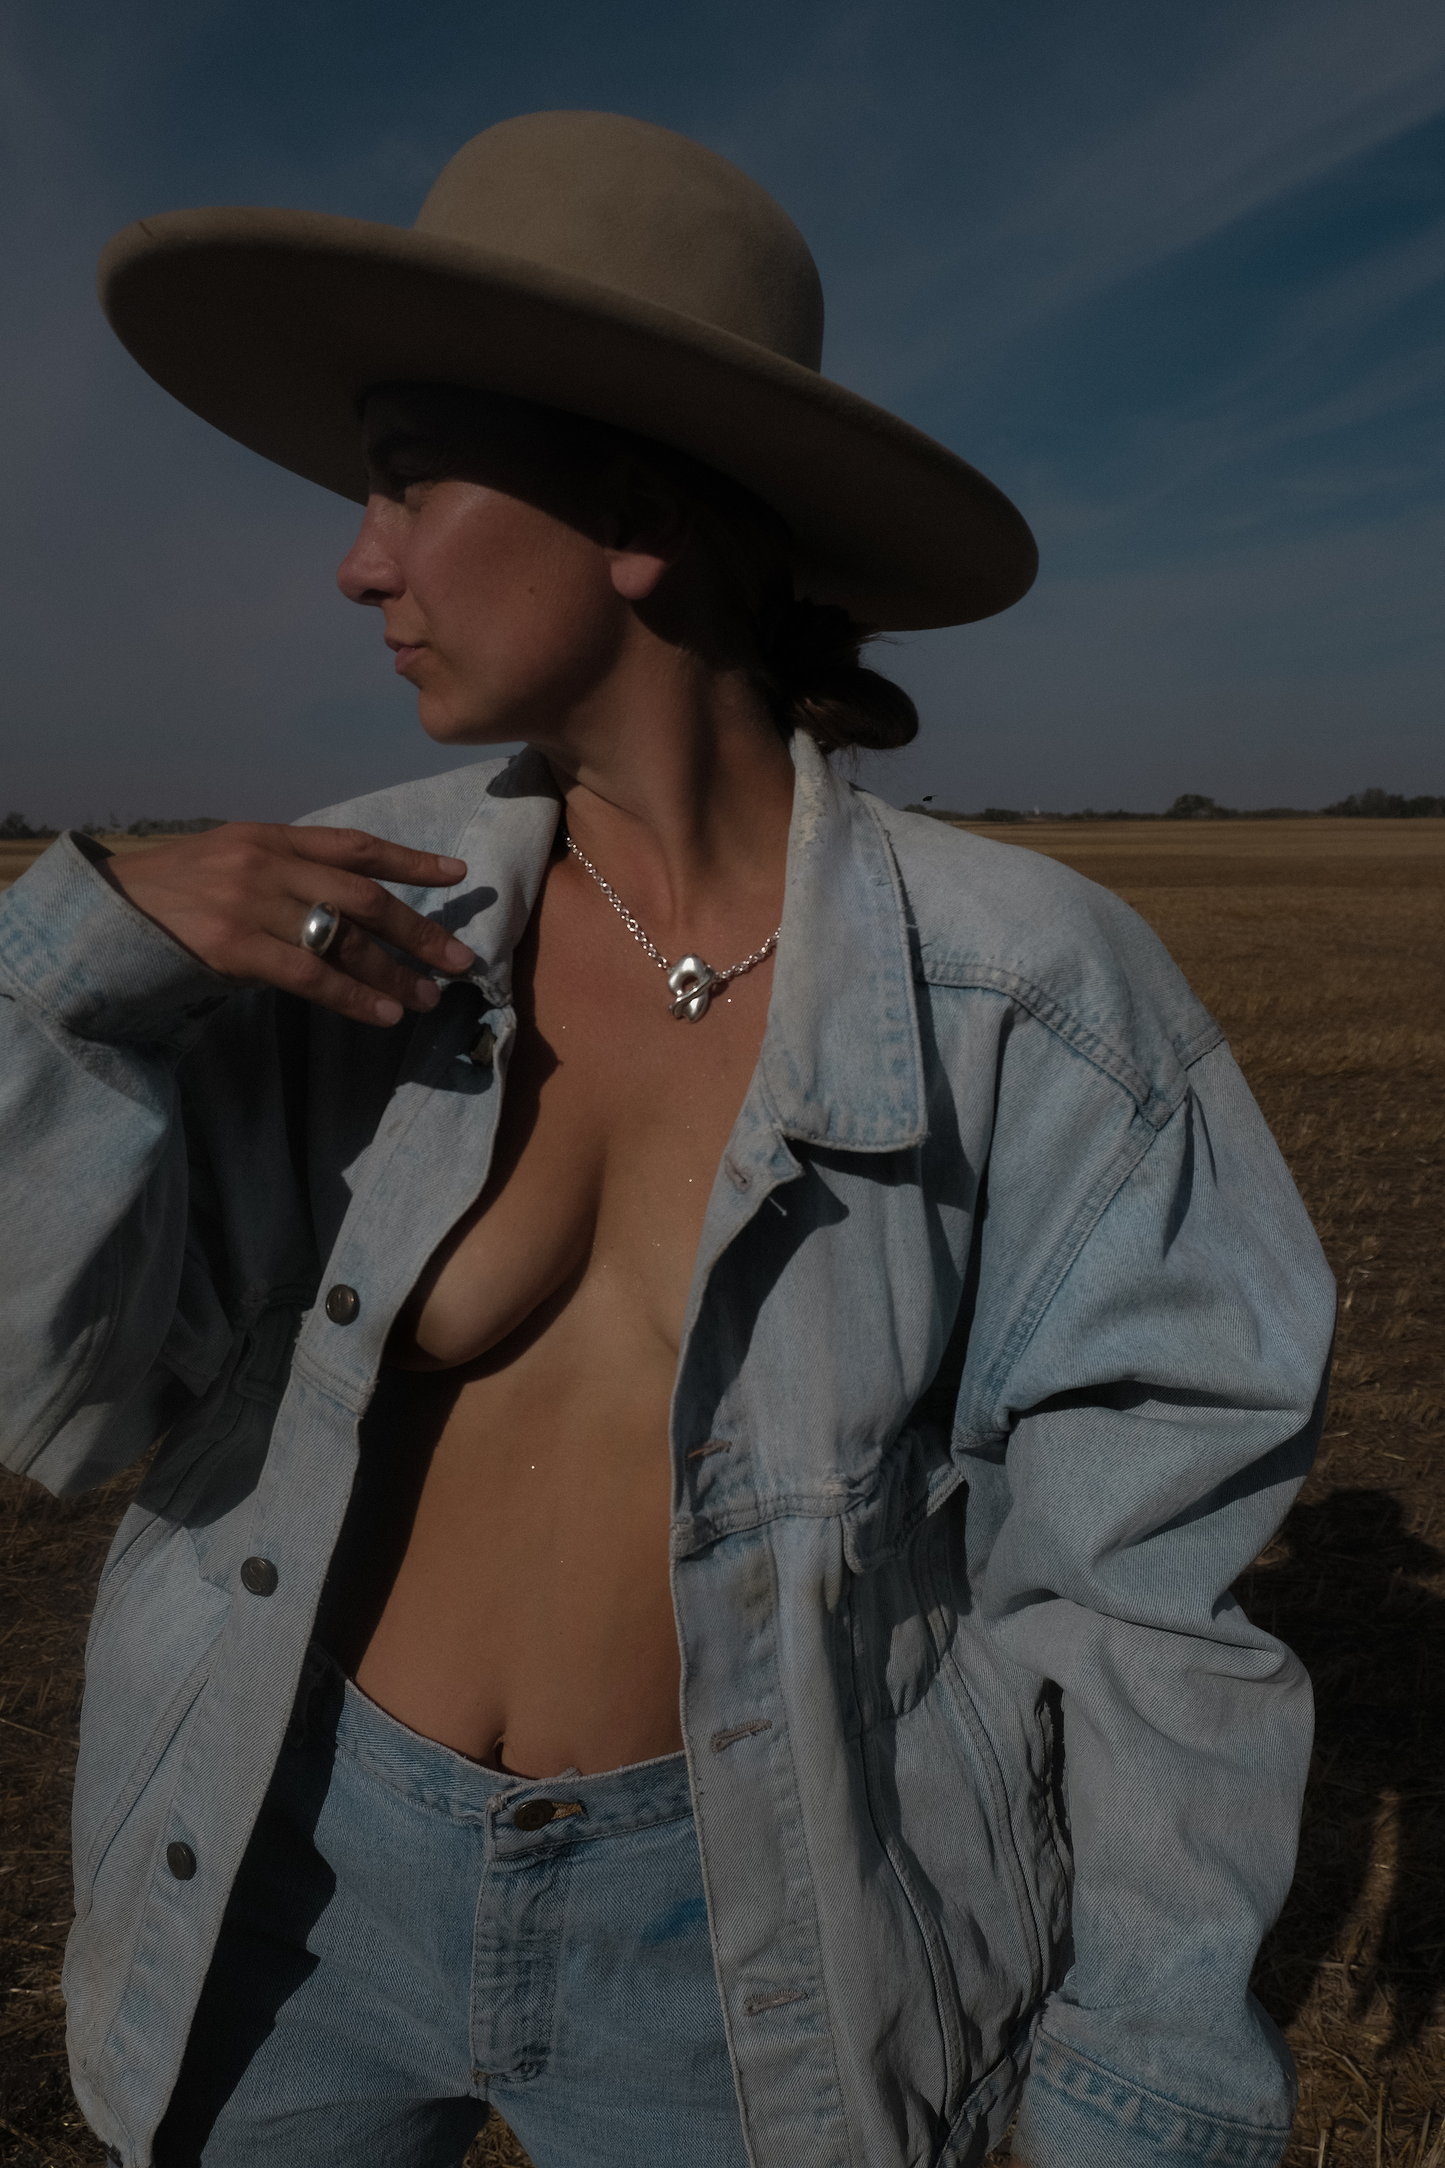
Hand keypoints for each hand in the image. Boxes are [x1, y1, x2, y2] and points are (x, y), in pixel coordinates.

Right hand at [104, 823, 474, 1026]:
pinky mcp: (232, 946)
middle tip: (460, 958)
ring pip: (343, 939)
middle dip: (418, 929)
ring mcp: (249, 904)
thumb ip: (285, 871)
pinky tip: (384, 1014)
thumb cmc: (174, 892)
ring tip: (429, 997)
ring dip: (393, 972)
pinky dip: (354, 997)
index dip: (410, 860)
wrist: (104, 913)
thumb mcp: (230, 859)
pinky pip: (310, 976)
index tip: (458, 873)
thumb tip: (351, 905)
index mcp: (270, 836)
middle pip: (363, 896)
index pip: (354, 844)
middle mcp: (266, 863)